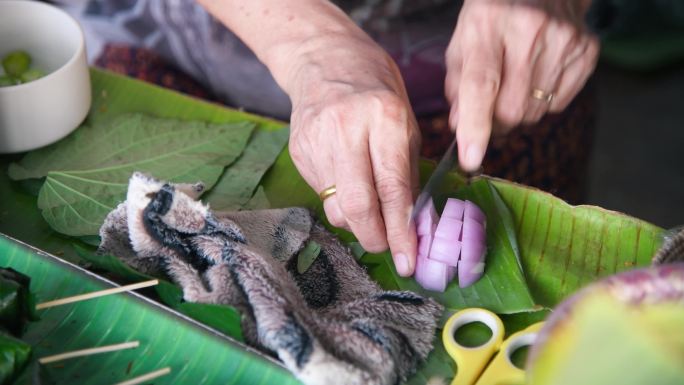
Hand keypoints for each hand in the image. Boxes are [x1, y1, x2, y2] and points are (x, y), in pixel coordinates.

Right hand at [284, 32, 420, 276]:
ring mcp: (315, 141)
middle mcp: (346, 130)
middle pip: (356, 205)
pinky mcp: (297, 151)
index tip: (408, 259)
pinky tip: (347, 178)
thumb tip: (414, 225)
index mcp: (383, 118)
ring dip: (356, 221)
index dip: (401, 230)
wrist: (325, 60)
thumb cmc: (376, 92)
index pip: (392, 188)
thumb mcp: (406, 124)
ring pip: (335, 206)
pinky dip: (339, 199)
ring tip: (368, 208)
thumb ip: (408, 175)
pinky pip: (321, 193)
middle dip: (373, 237)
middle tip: (386, 248)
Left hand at [445, 0, 599, 170]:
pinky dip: (542, 104)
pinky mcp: (587, 51)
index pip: (482, 85)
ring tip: (514, 86)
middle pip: (511, 110)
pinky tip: (537, 77)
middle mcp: (530, 32)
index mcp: (490, 24)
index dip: (476, 127)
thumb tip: (461, 128)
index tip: (471, 159)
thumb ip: (458, 85)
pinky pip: (559, 105)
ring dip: (518, 114)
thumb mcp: (465, 39)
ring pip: (535, 113)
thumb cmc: (495, 13)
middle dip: (496, 124)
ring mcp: (563, 41)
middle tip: (490, 112)